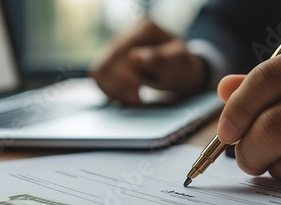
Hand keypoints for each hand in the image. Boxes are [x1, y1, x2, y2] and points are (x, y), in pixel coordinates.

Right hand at [91, 18, 207, 105]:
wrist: (181, 70)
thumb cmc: (182, 66)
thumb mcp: (179, 64)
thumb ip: (160, 61)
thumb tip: (135, 58)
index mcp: (144, 29)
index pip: (120, 54)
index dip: (124, 78)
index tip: (138, 94)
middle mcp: (126, 33)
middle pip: (106, 64)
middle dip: (119, 87)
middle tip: (137, 99)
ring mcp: (116, 46)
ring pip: (98, 71)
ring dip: (113, 90)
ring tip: (132, 98)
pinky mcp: (111, 60)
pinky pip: (99, 77)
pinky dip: (110, 90)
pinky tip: (125, 96)